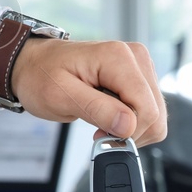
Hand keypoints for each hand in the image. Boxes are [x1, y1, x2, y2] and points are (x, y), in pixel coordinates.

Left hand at [11, 38, 167, 144]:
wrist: (35, 64)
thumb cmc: (42, 75)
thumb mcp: (60, 96)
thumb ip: (96, 109)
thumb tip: (128, 126)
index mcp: (118, 57)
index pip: (146, 108)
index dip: (127, 131)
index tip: (100, 134)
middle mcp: (136, 57)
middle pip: (155, 114)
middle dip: (129, 131)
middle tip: (98, 129)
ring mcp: (141, 67)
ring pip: (156, 116)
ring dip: (130, 128)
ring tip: (102, 120)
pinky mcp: (140, 78)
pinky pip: (149, 111)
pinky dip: (131, 122)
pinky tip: (110, 116)